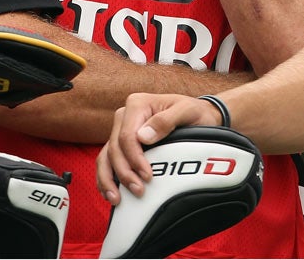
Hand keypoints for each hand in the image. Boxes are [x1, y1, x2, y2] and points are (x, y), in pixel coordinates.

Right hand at [96, 92, 222, 203]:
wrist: (198, 115)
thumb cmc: (193, 112)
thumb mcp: (187, 111)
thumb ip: (166, 120)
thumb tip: (143, 137)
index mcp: (137, 104)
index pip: (127, 136)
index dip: (134, 159)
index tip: (147, 176)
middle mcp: (124, 116)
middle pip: (115, 149)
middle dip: (124, 173)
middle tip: (139, 190)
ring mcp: (120, 130)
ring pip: (106, 157)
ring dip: (109, 180)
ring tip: (117, 199)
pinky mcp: (120, 144)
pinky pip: (106, 161)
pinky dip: (106, 178)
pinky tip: (111, 193)